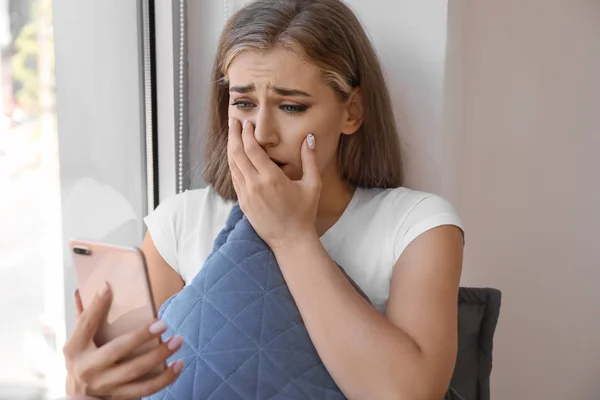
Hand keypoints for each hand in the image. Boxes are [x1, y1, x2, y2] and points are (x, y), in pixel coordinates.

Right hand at [63, 284, 183, 398]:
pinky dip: (165, 378)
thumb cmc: (81, 362)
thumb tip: (95, 288)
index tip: (108, 287)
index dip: (96, 306)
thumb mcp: (77, 342)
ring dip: (159, 356)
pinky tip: (178, 364)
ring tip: (177, 341)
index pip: (85, 324)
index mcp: (75, 349)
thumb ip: (85, 317)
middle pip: (117, 350)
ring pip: (136, 371)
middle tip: (163, 323)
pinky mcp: (119, 397)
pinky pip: (145, 389)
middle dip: (141, 336)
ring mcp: (105, 385)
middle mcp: (88, 368)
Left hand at [228, 118, 321, 248]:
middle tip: (234, 121)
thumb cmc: (304, 213)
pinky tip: (234, 156)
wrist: (290, 240)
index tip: (247, 123)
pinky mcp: (243, 203)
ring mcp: (246, 195)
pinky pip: (234, 178)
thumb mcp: (313, 185)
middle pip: (237, 153)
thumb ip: (310, 159)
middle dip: (233, 135)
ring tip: (231, 134)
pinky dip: (233, 164)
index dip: (247, 133)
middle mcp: (255, 185)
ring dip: (230, 147)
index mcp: (271, 178)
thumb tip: (309, 138)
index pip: (252, 149)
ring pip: (232, 165)